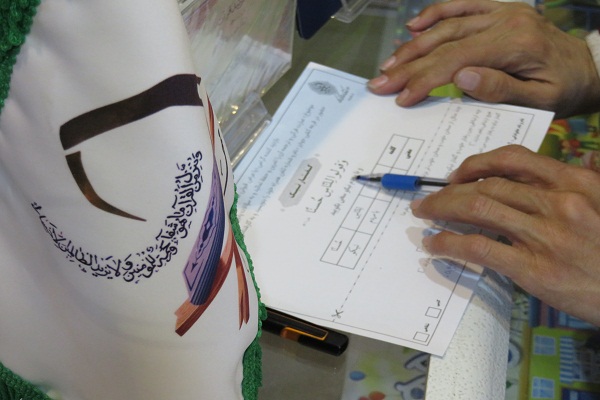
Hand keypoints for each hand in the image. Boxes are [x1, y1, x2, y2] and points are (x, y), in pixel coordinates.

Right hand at [368, 0, 599, 117]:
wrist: (588, 68)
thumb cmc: (564, 90)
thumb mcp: (542, 101)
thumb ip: (502, 89)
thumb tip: (462, 78)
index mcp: (515, 44)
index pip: (457, 60)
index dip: (424, 79)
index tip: (400, 97)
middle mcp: (505, 20)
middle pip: (445, 42)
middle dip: (408, 64)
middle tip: (380, 83)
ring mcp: (501, 11)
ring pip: (447, 24)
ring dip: (413, 45)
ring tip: (388, 65)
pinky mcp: (499, 9)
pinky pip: (461, 5)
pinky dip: (435, 13)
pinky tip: (413, 26)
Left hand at [410, 145, 599, 324]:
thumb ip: (590, 178)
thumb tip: (585, 160)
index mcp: (575, 183)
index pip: (515, 159)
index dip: (478, 162)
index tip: (458, 173)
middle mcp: (558, 203)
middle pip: (488, 185)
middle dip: (450, 189)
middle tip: (430, 197)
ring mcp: (544, 236)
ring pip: (478, 209)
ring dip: (442, 209)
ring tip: (424, 213)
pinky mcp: (534, 269)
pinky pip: (479, 248)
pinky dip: (450, 243)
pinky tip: (435, 244)